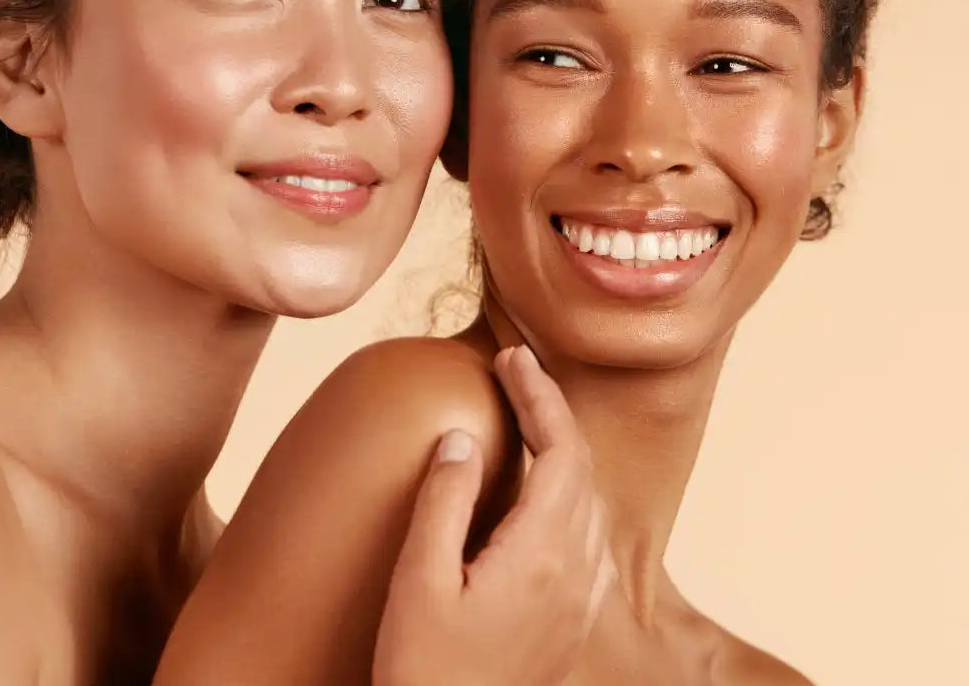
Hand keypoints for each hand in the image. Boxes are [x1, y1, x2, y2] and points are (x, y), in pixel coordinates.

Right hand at [373, 345, 613, 685]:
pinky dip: (568, 491)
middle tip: (516, 373)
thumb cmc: (427, 674)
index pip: (560, 447)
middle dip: (552, 410)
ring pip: (590, 499)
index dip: (539, 393)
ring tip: (527, 418)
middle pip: (582, 466)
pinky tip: (541, 494)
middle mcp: (576, 570)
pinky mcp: (573, 621)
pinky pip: (588, 534)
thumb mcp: (419, 582)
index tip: (512, 357)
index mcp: (543, 553)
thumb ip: (443, 501)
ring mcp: (580, 599)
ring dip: (563, 448)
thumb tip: (461, 438)